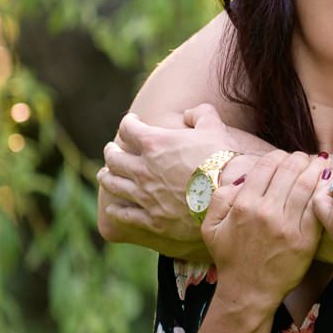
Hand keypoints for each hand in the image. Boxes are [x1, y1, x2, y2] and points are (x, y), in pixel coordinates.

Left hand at [98, 105, 250, 251]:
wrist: (228, 198)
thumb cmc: (223, 159)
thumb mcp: (214, 127)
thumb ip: (200, 113)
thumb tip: (190, 113)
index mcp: (155, 143)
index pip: (129, 128)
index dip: (129, 123)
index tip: (132, 122)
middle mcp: (143, 169)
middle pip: (114, 158)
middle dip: (111, 151)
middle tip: (111, 150)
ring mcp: (145, 196)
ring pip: (113, 184)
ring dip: (106, 177)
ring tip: (104, 174)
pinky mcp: (152, 219)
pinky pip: (124, 214)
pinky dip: (116, 209)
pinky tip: (113, 207)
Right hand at [200, 150, 321, 314]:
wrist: (248, 292)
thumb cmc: (230, 258)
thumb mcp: (211, 227)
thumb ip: (220, 198)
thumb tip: (242, 177)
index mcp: (243, 206)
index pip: (266, 166)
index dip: (277, 156)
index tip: (283, 157)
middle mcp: (266, 213)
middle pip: (289, 170)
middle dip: (299, 158)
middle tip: (305, 158)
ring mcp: (287, 226)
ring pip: (306, 185)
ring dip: (315, 168)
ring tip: (321, 162)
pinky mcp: (305, 240)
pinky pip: (316, 207)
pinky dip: (324, 190)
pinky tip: (328, 182)